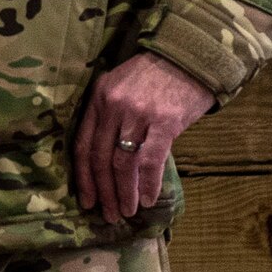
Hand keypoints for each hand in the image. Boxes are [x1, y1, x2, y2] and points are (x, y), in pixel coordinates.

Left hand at [74, 51, 215, 221]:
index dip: (83, 175)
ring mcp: (137, 114)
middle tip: (107, 214)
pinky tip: (147, 199)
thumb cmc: (155, 75)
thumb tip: (108, 160)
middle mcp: (112, 105)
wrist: (189, 56)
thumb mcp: (121, 87)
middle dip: (102, 190)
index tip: (85, 199)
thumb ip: (111, 116)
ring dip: (123, 192)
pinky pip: (150, 160)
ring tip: (126, 211)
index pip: (82, 143)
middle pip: (99, 156)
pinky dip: (146, 183)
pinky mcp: (163, 121)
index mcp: (97, 97)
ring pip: (122, 162)